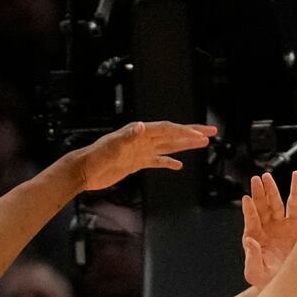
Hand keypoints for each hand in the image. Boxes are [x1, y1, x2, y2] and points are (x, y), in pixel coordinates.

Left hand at [76, 121, 216, 192]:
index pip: (168, 130)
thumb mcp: (113, 145)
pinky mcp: (136, 163)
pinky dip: (168, 162)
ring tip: (202, 144)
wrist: (85, 171)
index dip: (186, 131)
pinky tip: (178, 165)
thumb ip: (127, 135)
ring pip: (168, 147)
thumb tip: (141, 126)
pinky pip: (157, 161)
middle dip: (192, 134)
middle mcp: (143, 140)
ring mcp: (140, 152)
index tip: (202, 134)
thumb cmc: (97, 157)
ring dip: (185, 145)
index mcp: (140, 133)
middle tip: (211, 133)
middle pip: (173, 135)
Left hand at [242, 169, 296, 286]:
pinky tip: (296, 177)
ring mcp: (280, 224)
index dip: (249, 210)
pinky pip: (295, 204)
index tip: (247, 199)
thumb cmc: (267, 279)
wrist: (286, 283)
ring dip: (272, 190)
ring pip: (276, 203)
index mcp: (254, 237)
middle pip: (262, 207)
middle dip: (259, 193)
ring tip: (267, 177)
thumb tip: (249, 242)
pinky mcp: (295, 224)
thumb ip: (251, 258)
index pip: (251, 220)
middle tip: (256, 179)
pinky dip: (296, 190)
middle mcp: (266, 228)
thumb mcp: (255, 272)